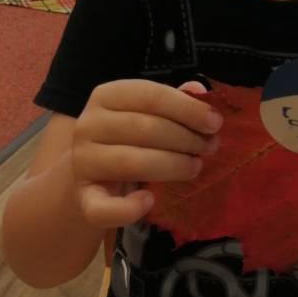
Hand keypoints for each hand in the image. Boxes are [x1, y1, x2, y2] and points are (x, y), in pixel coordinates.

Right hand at [72, 79, 222, 231]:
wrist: (94, 175)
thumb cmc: (129, 139)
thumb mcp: (149, 114)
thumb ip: (174, 102)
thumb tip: (199, 89)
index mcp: (106, 96)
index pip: (150, 95)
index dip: (187, 109)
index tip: (215, 123)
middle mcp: (88, 125)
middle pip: (145, 128)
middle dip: (186, 138)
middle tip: (210, 147)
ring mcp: (82, 162)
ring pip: (132, 162)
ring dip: (173, 166)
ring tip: (196, 167)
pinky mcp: (83, 197)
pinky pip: (103, 207)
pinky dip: (129, 208)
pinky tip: (151, 200)